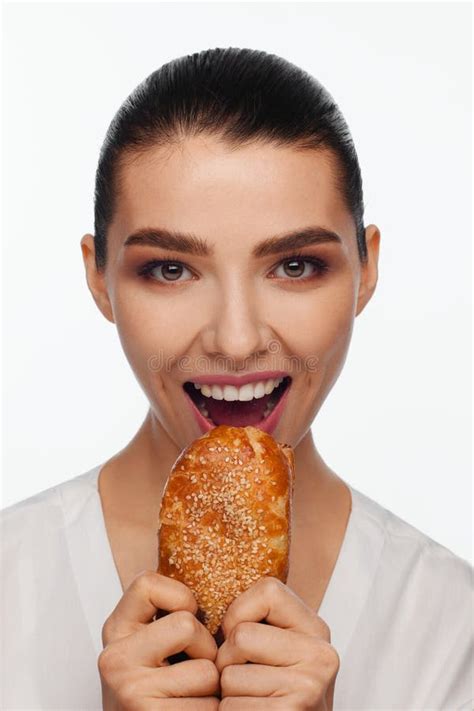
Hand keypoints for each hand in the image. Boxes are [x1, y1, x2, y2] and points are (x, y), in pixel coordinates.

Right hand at [98, 570, 219, 709]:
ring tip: (190, 698)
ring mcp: (130, 690)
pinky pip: (209, 703)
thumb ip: (168, 616)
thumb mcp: (151, 644)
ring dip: (211, 687)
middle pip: (187, 624)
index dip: (179, 597)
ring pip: (206, 668)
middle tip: (191, 670)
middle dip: (204, 649)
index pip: (147, 583)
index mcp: (115, 630)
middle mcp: (114, 657)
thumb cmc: (160, 691)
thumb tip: (224, 591)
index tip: (186, 618)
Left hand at [215, 576, 338, 709]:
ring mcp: (309, 687)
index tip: (242, 637)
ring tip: (252, 703)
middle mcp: (321, 655)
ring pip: (229, 674)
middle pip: (240, 635)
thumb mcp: (279, 652)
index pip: (268, 590)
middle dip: (229, 661)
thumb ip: (260, 624)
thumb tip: (201, 601)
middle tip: (249, 682)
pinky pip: (230, 706)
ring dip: (228, 694)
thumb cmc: (274, 697)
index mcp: (317, 631)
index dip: (240, 612)